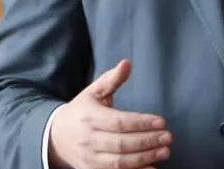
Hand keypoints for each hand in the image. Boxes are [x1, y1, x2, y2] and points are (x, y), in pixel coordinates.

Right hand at [48, 59, 171, 168]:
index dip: (141, 123)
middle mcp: (89, 140)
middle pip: (121, 144)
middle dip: (147, 141)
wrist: (56, 137)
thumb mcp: (93, 92)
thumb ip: (112, 79)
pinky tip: (152, 168)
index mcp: (90, 117)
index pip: (118, 122)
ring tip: (164, 151)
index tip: (161, 122)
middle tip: (168, 137)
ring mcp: (90, 158)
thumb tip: (127, 63)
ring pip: (120, 162)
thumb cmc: (80, 111)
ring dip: (145, 158)